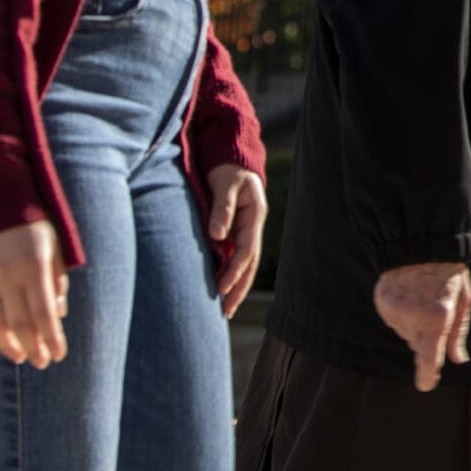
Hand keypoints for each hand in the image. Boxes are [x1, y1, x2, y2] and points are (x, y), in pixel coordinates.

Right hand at [0, 221, 68, 368]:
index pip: (45, 313)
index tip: (58, 356)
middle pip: (21, 323)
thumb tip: (59, 315)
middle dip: (33, 347)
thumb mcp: (54, 245)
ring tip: (19, 357)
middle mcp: (8, 273)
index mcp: (35, 265)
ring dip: (7, 345)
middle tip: (41, 363)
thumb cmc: (31, 222)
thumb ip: (57, 280)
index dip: (52, 339)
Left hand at [205, 163, 266, 318]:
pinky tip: (222, 289)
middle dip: (239, 288)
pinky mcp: (237, 232)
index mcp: (254, 216)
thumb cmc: (227, 169)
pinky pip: (236, 258)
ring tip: (226, 310)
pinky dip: (231, 275)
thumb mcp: (225, 183)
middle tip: (226, 311)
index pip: (246, 250)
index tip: (220, 288)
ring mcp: (247, 230)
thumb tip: (217, 236)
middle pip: (250, 264)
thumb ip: (221, 207)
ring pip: (245, 264)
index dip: (234, 271)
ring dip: (237, 286)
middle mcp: (253, 226)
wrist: (232, 158)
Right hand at [375, 261, 470, 391]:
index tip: (426, 386)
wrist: (420, 241)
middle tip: (436, 313)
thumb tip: (458, 360)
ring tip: (422, 298)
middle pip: (418, 345)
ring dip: (414, 324)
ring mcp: (394, 310)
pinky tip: (409, 294)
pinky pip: (393, 319)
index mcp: (438, 318)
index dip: (427, 376)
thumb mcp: (464, 299)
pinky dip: (401, 313)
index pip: (429, 359)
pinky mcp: (382, 302)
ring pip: (405, 332)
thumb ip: (459, 332)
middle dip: (427, 338)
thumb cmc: (450, 271)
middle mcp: (413, 318)